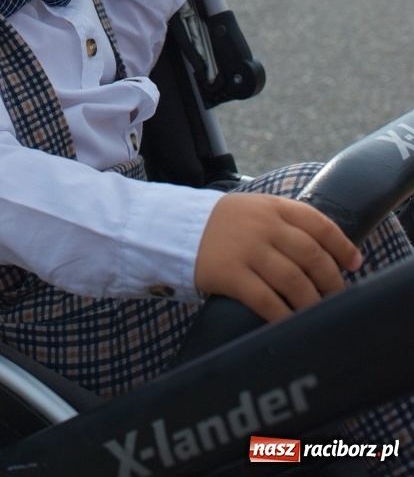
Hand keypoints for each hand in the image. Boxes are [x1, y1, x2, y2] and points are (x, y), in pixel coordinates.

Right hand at [194, 193, 362, 320]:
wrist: (175, 228)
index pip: (318, 223)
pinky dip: (284, 315)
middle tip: (336, 295)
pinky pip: (267, 300)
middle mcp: (262, 225)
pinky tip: (290, 323)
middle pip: (311, 255)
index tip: (354, 262)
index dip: (341, 244)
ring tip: (317, 312)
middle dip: (331, 280)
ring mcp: (246, 250)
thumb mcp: (253, 209)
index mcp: (272, 207)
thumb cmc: (221, 224)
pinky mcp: (230, 274)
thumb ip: (284, 222)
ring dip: (312, 302)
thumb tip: (324, 251)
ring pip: (294, 280)